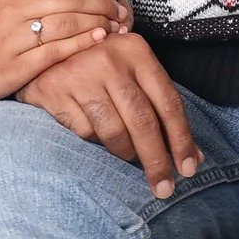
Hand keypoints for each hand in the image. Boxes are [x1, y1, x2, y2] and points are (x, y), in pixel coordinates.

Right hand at [0, 0, 123, 111]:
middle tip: (122, 6)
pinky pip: (55, 51)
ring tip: (117, 23)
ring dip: (98, 20)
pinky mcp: (13, 68)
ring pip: (67, 22)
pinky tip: (99, 39)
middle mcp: (11, 9)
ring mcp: (12, 39)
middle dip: (102, 0)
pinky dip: (81, 43)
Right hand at [19, 32, 201, 198]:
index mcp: (136, 51)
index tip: (188, 168)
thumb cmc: (98, 69)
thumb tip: (194, 157)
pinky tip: (94, 135)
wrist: (45, 52)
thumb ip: (160, 109)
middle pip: (143, 121)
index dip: (181, 140)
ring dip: (125, 154)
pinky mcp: (54, 91)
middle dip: (156, 160)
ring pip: (114, 132)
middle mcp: (109, 59)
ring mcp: (80, 74)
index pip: (168, 102)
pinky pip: (85, 134)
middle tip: (163, 188)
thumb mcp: (132, 75)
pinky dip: (94, 143)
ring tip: (127, 157)